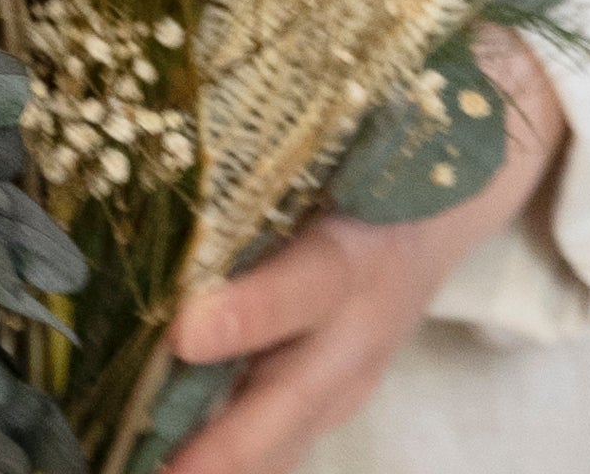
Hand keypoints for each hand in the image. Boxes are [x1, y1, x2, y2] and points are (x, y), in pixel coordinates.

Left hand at [162, 34, 564, 473]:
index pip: (303, 289)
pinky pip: (282, 448)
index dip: (247, 315)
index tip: (185, 331)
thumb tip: (161, 149)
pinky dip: (233, 464)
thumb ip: (259, 172)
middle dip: (226, 446)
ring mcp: (348, 381)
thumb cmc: (365, 160)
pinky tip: (176, 467)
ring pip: (286, 441)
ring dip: (219, 464)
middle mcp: (357, 332)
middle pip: (294, 401)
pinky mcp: (332, 405)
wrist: (443, 208)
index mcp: (355, 254)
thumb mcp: (329, 150)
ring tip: (145, 471)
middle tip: (161, 469)